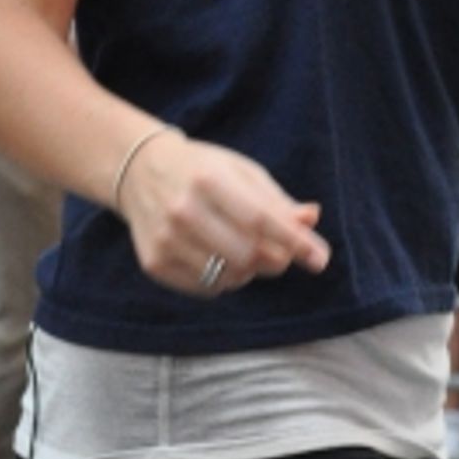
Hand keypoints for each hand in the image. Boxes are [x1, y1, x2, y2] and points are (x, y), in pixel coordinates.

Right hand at [118, 132, 330, 298]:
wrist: (139, 171)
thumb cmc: (203, 171)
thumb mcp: (242, 173)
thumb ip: (277, 201)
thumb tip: (311, 221)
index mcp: (208, 180)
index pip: (260, 219)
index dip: (294, 241)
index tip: (319, 258)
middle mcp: (183, 211)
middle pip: (248, 255)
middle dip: (277, 260)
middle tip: (283, 254)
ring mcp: (165, 239)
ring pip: (230, 276)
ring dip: (251, 271)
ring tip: (246, 250)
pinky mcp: (154, 262)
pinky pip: (207, 288)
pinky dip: (225, 280)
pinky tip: (219, 257)